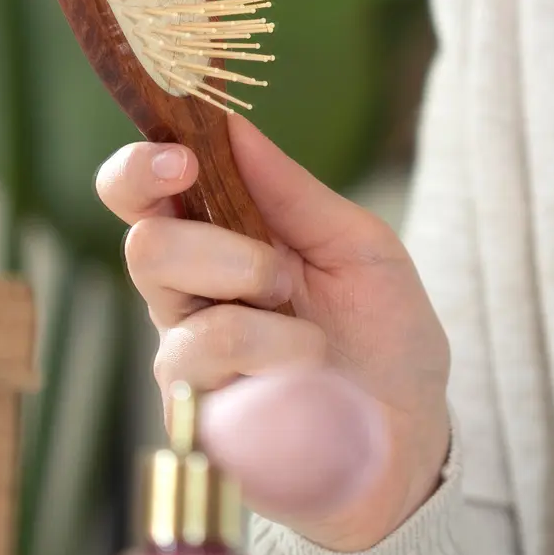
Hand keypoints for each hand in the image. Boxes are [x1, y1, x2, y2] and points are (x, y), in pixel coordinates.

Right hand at [97, 116, 449, 550]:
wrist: (412, 431)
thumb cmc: (384, 333)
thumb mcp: (358, 246)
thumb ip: (292, 192)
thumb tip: (229, 123)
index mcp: (218, 243)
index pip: (141, 196)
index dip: (140, 168)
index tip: (181, 156)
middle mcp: (187, 302)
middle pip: (146, 247)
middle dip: (225, 250)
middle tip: (284, 276)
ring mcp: (187, 368)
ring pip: (187, 319)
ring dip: (268, 321)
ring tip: (312, 344)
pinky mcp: (198, 427)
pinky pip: (216, 380)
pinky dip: (281, 367)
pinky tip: (309, 382)